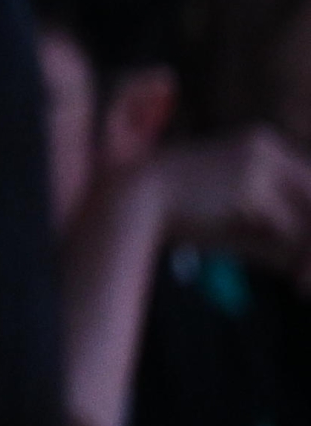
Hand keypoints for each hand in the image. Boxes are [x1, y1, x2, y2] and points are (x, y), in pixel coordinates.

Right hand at [141, 130, 310, 270]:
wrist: (131, 200)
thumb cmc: (179, 212)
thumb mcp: (234, 220)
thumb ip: (272, 233)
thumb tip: (301, 261)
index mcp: (261, 144)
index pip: (307, 183)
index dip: (309, 222)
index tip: (304, 257)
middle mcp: (266, 145)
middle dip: (310, 237)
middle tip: (306, 277)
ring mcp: (259, 161)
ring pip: (307, 212)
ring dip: (307, 249)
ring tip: (302, 281)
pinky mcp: (250, 184)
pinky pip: (287, 226)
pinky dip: (293, 254)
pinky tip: (291, 277)